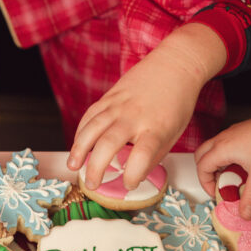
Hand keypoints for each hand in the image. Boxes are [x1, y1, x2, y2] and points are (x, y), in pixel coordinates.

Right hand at [67, 23, 225, 191]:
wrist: (175, 65)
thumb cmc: (177, 103)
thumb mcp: (173, 134)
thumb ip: (152, 155)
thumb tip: (133, 175)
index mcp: (156, 128)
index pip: (141, 156)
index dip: (132, 175)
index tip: (129, 184)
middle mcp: (135, 116)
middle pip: (109, 144)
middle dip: (96, 168)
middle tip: (92, 184)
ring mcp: (119, 104)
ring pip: (92, 128)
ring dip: (79, 150)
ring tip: (73, 167)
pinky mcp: (110, 96)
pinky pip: (90, 115)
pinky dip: (80, 132)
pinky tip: (77, 146)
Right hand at [194, 111, 250, 217]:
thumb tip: (244, 215)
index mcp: (223, 148)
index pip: (202, 167)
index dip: (205, 183)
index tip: (216, 194)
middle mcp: (224, 137)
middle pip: (201, 154)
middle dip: (205, 172)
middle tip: (217, 184)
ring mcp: (233, 131)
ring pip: (213, 148)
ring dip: (216, 163)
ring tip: (231, 176)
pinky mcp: (242, 130)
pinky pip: (225, 143)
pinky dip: (226, 155)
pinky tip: (243, 164)